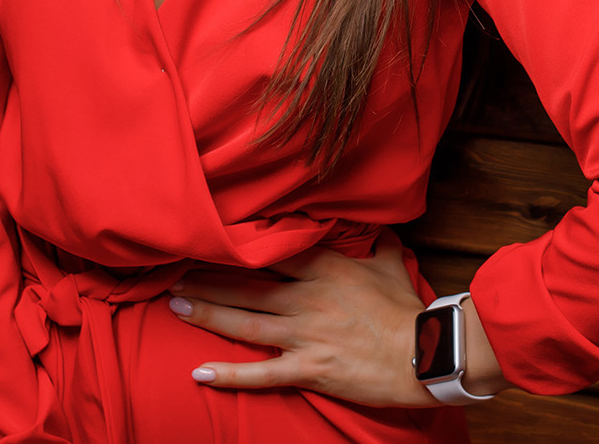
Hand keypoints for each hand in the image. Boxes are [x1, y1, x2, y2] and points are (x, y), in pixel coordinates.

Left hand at [164, 227, 438, 407]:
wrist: (425, 353)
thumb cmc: (408, 309)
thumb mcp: (391, 264)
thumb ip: (376, 242)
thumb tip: (375, 224)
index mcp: (325, 268)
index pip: (272, 251)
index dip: (237, 245)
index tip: (209, 238)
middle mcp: (307, 298)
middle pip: (247, 285)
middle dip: (207, 279)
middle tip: (173, 273)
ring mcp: (304, 334)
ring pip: (245, 322)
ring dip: (208, 314)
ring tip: (175, 306)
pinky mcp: (308, 369)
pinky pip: (261, 373)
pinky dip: (229, 374)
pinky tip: (200, 372)